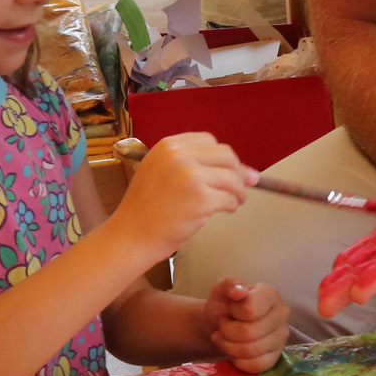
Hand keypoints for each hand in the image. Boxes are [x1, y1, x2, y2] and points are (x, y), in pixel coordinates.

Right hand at [107, 132, 253, 257]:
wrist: (132, 234)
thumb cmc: (146, 209)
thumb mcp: (158, 171)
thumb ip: (188, 164)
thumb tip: (231, 166)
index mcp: (168, 146)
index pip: (208, 141)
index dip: (222, 156)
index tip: (230, 167)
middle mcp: (179, 156)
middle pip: (225, 155)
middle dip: (238, 171)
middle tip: (243, 184)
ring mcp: (191, 177)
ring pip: (232, 177)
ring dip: (239, 190)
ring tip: (235, 201)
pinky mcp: (202, 199)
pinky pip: (229, 198)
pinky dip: (232, 205)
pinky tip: (227, 209)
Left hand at [201, 278, 288, 371]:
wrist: (221, 325)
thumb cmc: (224, 305)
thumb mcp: (221, 290)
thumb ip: (229, 285)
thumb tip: (239, 291)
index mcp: (270, 294)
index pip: (250, 310)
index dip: (233, 313)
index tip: (230, 311)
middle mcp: (282, 314)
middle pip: (249, 333)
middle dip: (227, 332)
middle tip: (222, 327)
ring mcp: (281, 337)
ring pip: (251, 351)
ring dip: (228, 347)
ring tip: (224, 338)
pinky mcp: (276, 357)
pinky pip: (255, 366)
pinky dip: (238, 361)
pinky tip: (233, 352)